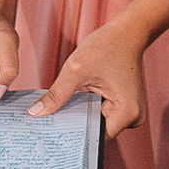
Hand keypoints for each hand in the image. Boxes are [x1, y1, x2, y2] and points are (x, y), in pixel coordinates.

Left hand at [28, 15, 148, 138]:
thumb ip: (56, 94)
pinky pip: (102, 114)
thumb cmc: (108, 45)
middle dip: (74, 125)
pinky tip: (74, 102)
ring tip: (60, 111)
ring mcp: (131, 112)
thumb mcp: (76, 69)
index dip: (72, 135)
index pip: (94, 138)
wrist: (128, 30)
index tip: (51, 135)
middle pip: (96, 132)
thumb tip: (35, 114)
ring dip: (81, 116)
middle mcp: (133, 117)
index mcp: (127, 113)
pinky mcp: (125, 105)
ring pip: (98, 123)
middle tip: (49, 124)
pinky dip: (89, 108)